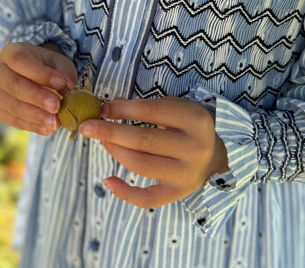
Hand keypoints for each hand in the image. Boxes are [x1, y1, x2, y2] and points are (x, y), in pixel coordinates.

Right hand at [0, 42, 76, 135]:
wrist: (35, 75)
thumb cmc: (48, 66)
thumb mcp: (59, 64)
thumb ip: (62, 75)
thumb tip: (67, 91)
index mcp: (11, 51)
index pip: (20, 60)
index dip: (40, 73)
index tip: (61, 83)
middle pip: (13, 84)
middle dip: (37, 97)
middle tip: (57, 106)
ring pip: (10, 105)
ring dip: (34, 115)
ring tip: (55, 123)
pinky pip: (11, 119)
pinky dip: (30, 125)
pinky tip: (47, 129)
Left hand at [79, 97, 228, 208]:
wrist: (217, 155)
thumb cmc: (189, 126)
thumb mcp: (177, 108)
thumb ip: (147, 107)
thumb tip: (110, 107)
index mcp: (195, 119)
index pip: (150, 111)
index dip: (123, 109)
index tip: (102, 108)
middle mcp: (193, 147)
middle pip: (142, 140)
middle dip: (110, 132)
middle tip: (87, 126)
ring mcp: (186, 173)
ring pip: (141, 165)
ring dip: (115, 152)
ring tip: (101, 141)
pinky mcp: (178, 193)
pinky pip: (147, 198)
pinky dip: (124, 192)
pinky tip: (107, 180)